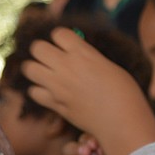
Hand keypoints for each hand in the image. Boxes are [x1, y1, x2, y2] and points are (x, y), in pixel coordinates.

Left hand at [23, 27, 154, 154]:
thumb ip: (91, 59)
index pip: (58, 33)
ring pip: (29, 68)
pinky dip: (39, 91)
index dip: (62, 38)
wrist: (123, 122)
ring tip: (47, 74)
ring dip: (36, 69)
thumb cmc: (126, 94)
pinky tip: (50, 92)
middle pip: (37, 47)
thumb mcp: (111, 67)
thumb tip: (80, 56)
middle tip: (53, 58)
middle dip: (43, 50)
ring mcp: (57, 86)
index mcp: (83, 54)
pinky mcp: (55, 104)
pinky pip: (34, 92)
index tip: (68, 45)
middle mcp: (66, 67)